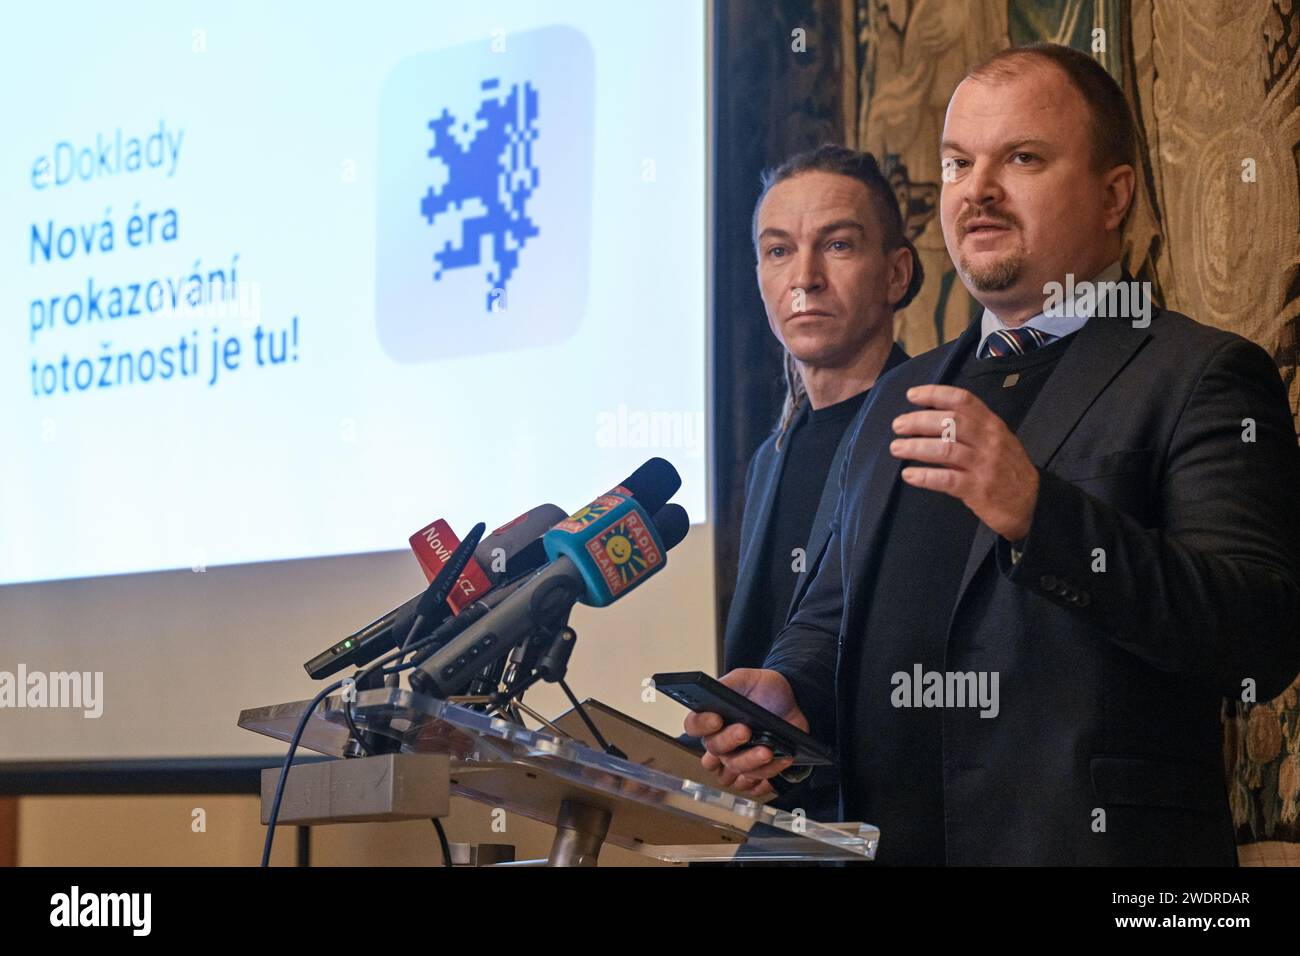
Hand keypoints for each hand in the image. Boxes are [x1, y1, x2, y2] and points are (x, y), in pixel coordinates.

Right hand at [682, 668, 807, 797]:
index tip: (716, 719)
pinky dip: (766, 775)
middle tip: (746, 730)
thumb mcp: (744, 678)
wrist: (792, 700)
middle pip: (714, 753)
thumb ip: (727, 683)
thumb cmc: (764, 689)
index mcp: (712, 718)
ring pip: (732, 772)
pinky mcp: (757, 770)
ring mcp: (739, 758)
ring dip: (750, 763)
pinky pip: (754, 785)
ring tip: (768, 750)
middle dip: (730, 742)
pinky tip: (779, 761)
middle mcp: (722, 742)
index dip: (702, 725)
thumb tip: (714, 690)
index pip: (693, 726)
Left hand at [890, 384, 1038, 540]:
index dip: (935, 394)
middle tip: (897, 425)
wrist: (1032, 503)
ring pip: (945, 449)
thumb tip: (927, 422)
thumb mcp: (994, 442)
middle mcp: (989, 441)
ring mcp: (984, 465)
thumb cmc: (1006, 469)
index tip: (912, 395)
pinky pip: (947, 479)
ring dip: (916, 447)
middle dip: (919, 421)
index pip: (963, 400)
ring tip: (897, 448)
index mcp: (992, 425)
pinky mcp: (978, 489)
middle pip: (950, 422)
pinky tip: (909, 475)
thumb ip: (966, 432)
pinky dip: (925, 476)